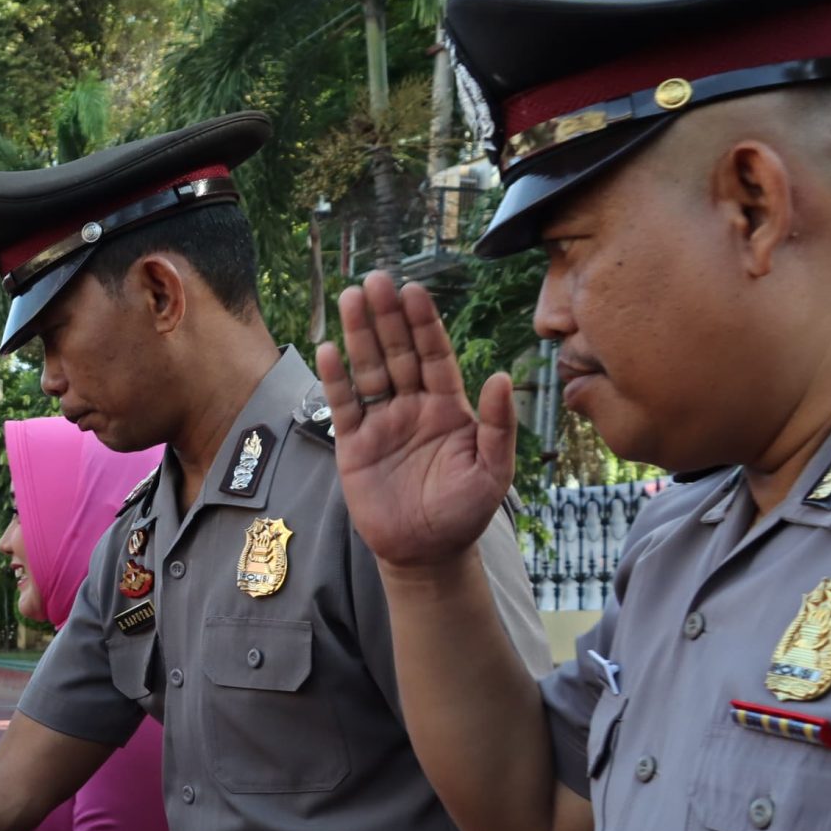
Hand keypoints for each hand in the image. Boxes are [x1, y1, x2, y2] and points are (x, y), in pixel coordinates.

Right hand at [315, 272, 517, 569]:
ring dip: (359, 334)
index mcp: (448, 407)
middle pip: (398, 352)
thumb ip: (498, 425)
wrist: (425, 552)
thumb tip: (502, 377)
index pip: (434, 354)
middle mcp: (413, 406)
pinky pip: (342, 405)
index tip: (414, 290)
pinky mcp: (353, 444)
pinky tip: (328, 349)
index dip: (424, 323)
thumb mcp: (493, 470)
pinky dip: (335, 378)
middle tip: (377, 279)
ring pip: (369, 369)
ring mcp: (381, 422)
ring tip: (350, 297)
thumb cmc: (465, 511)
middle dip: (387, 316)